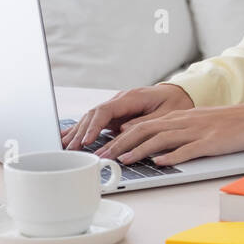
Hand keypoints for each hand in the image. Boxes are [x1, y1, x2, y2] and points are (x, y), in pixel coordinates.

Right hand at [61, 83, 194, 149]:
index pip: (105, 111)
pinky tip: (68, 135)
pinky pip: (96, 120)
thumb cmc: (175, 103)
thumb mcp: (165, 115)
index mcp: (131, 97)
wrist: (180, 93)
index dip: (93, 127)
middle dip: (80, 132)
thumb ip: (144, 123)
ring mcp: (116, 106)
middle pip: (93, 114)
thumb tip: (122, 131)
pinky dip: (82, 128)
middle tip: (70, 150)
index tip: (86, 141)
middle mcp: (120, 100)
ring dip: (78, 132)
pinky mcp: (116, 114)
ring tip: (64, 146)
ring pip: (91, 118)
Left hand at [94, 102, 243, 166]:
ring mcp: (195, 132)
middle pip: (145, 131)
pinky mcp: (209, 143)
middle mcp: (182, 122)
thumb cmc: (223, 124)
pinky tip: (160, 162)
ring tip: (123, 160)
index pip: (141, 126)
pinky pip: (188, 149)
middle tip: (103, 156)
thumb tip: (151, 148)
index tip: (102, 149)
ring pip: (161, 139)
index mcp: (176, 118)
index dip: (119, 138)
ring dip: (140, 150)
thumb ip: (173, 132)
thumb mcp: (193, 124)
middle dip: (121, 144)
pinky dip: (172, 156)